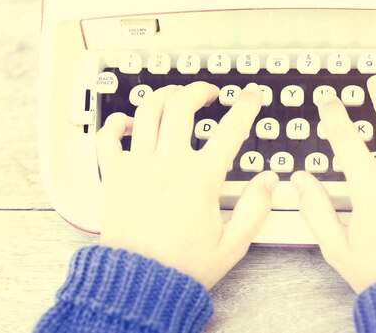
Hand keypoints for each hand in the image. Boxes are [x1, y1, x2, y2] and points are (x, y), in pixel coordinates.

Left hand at [96, 82, 277, 288]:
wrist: (140, 285)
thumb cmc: (183, 267)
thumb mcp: (232, 244)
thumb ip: (255, 209)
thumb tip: (268, 181)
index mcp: (199, 180)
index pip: (230, 130)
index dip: (246, 106)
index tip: (251, 96)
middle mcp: (167, 166)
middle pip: (181, 106)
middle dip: (199, 90)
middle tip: (209, 92)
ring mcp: (137, 168)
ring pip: (146, 112)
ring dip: (163, 96)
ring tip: (175, 96)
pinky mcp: (114, 178)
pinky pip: (107, 139)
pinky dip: (116, 124)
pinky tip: (127, 122)